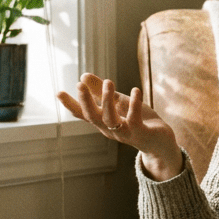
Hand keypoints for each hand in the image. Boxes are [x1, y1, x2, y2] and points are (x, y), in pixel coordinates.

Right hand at [57, 73, 182, 179]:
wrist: (160, 142)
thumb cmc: (138, 121)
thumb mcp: (119, 103)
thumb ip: (101, 91)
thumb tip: (82, 76)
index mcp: (103, 122)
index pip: (83, 114)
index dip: (71, 104)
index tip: (58, 92)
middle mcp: (110, 129)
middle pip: (93, 117)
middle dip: (86, 101)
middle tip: (79, 84)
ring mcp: (125, 133)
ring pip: (111, 118)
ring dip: (108, 100)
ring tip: (109, 82)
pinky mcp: (141, 133)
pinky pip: (135, 119)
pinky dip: (135, 104)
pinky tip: (135, 90)